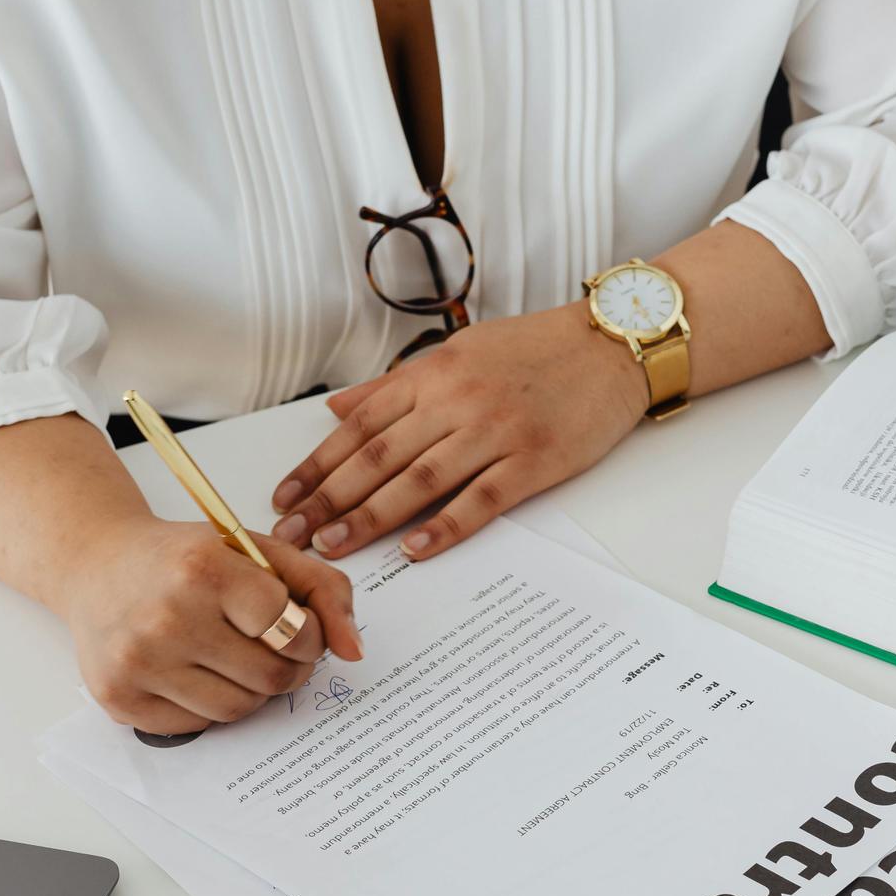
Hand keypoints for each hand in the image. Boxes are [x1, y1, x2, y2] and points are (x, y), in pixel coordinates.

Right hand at [57, 514, 362, 734]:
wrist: (97, 565)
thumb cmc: (186, 558)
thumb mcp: (257, 551)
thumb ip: (321, 589)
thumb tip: (354, 651)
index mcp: (203, 569)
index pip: (290, 627)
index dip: (310, 635)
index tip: (301, 628)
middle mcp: (165, 618)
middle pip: (270, 677)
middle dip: (289, 667)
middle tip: (275, 648)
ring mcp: (138, 663)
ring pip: (238, 709)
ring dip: (253, 690)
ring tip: (235, 656)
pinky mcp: (120, 699)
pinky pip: (199, 725)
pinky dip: (211, 704)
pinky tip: (197, 669)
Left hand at [270, 302, 646, 560]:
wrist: (611, 344)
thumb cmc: (535, 348)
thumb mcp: (459, 350)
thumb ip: (397, 384)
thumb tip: (337, 408)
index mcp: (434, 374)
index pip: (359, 426)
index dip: (317, 464)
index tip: (284, 497)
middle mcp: (457, 401)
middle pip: (378, 457)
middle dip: (328, 499)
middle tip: (291, 535)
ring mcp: (496, 431)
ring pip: (420, 480)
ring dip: (371, 517)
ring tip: (334, 547)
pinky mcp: (534, 460)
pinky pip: (481, 499)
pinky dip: (445, 526)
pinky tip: (413, 551)